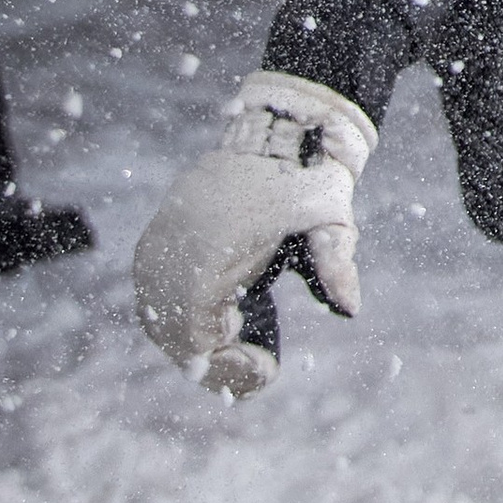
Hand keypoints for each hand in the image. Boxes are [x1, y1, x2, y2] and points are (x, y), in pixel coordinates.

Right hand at [132, 73, 376, 397]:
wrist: (270, 132)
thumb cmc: (302, 179)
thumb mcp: (328, 220)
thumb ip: (336, 264)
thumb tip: (349, 308)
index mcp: (202, 260)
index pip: (197, 347)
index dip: (230, 370)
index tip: (268, 370)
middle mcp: (166, 259)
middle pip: (175, 341)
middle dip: (218, 362)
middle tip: (263, 366)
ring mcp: (153, 251)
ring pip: (161, 324)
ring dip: (200, 341)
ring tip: (249, 342)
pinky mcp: (152, 245)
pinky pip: (155, 300)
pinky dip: (184, 319)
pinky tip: (227, 317)